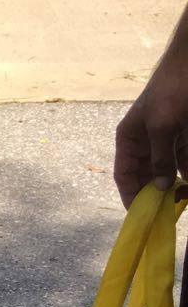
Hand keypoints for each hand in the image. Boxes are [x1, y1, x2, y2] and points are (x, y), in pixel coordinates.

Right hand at [115, 48, 187, 205]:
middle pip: (147, 176)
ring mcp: (167, 139)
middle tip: (166, 214)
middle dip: (156, 195)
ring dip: (177, 186)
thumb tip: (161, 188)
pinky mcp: (185, 137)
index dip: (131, 196)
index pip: (125, 175)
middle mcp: (146, 142)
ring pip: (169, 171)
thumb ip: (161, 158)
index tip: (140, 216)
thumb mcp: (163, 126)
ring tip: (183, 201)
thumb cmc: (173, 90)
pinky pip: (186, 161)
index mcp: (129, 139)